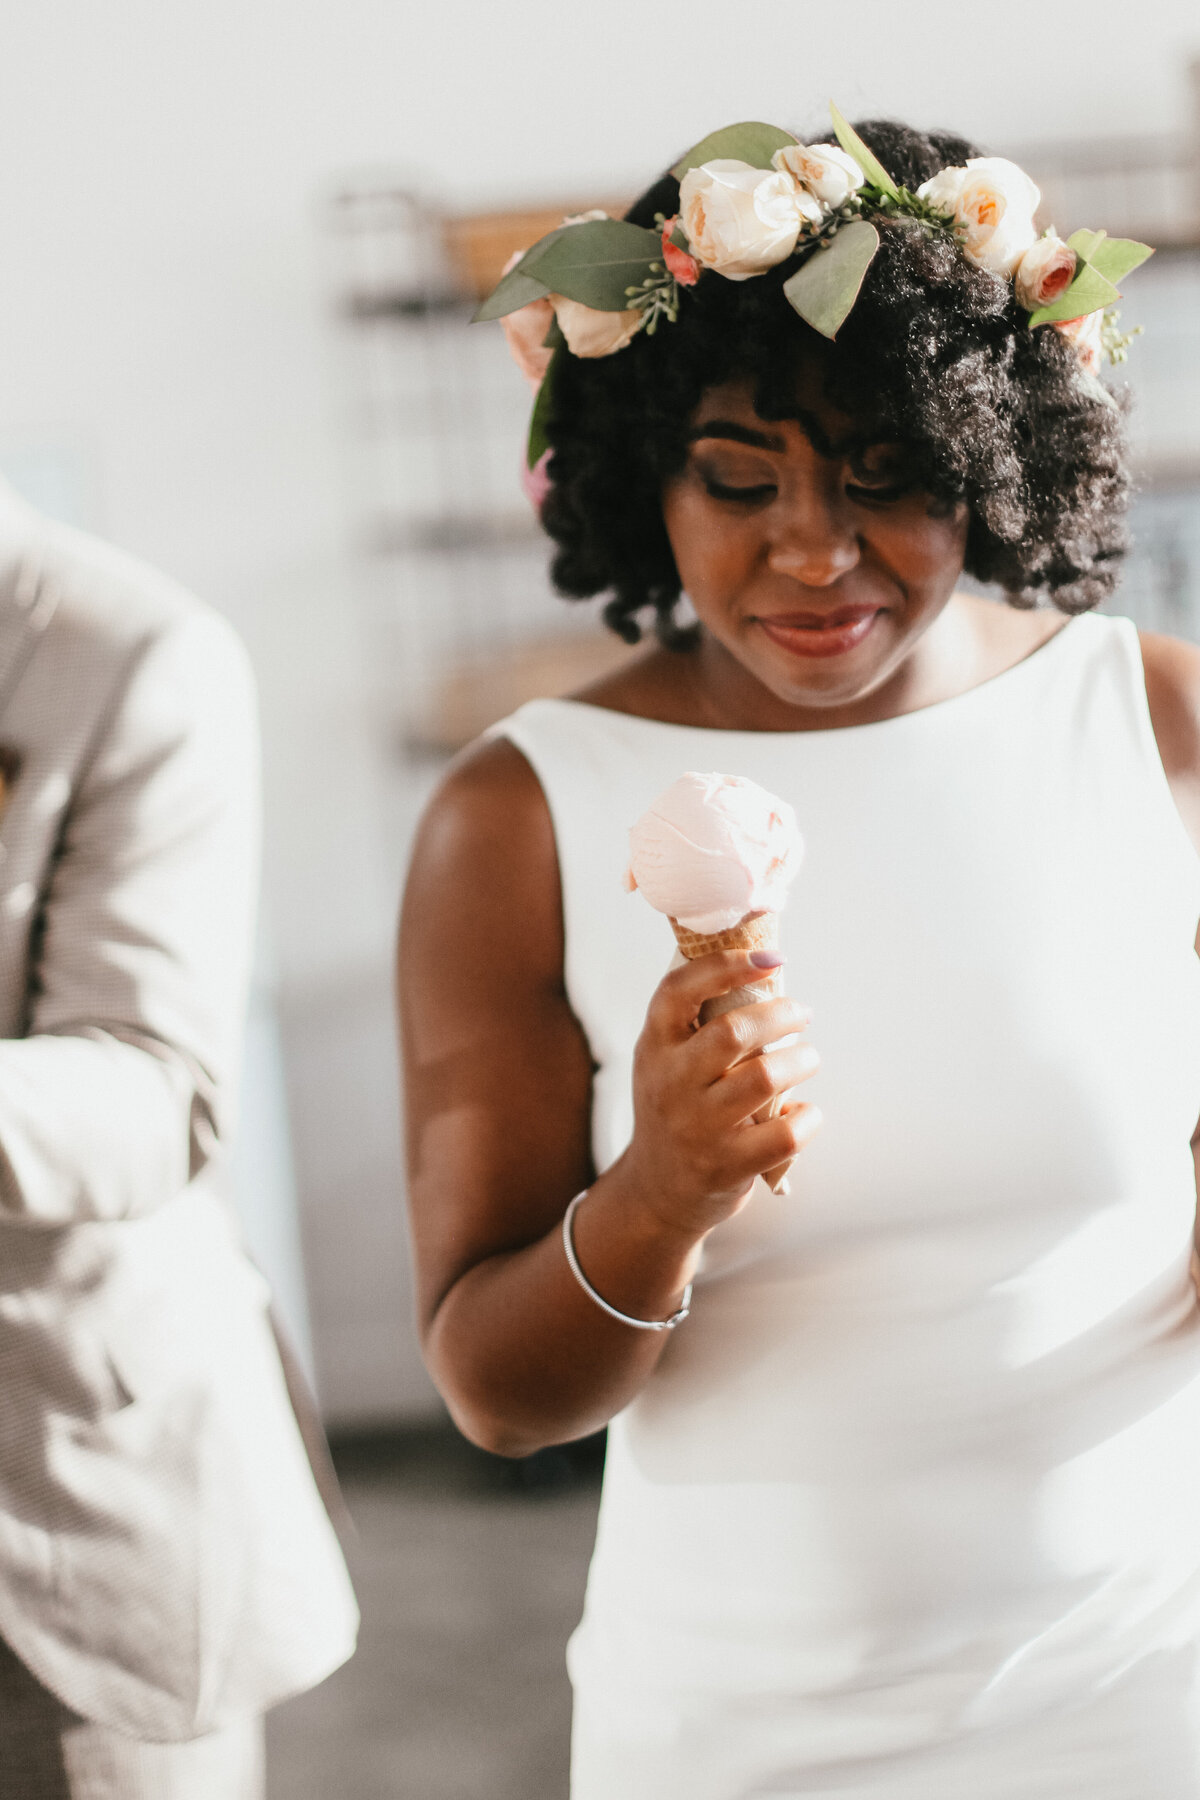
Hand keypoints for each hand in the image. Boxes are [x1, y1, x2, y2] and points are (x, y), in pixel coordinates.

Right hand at [618, 948, 820, 1242]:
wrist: (658, 1192)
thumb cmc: (676, 1110)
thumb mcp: (666, 1061)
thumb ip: (695, 1022)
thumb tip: (760, 964)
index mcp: (655, 1046)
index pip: (678, 991)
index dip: (725, 966)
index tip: (770, 959)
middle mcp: (671, 1083)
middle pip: (734, 1031)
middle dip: (783, 1014)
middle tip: (802, 1014)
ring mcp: (698, 1127)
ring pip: (766, 1076)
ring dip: (802, 1060)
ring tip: (808, 1058)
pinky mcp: (727, 1165)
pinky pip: (786, 1134)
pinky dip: (809, 1118)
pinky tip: (804, 1113)